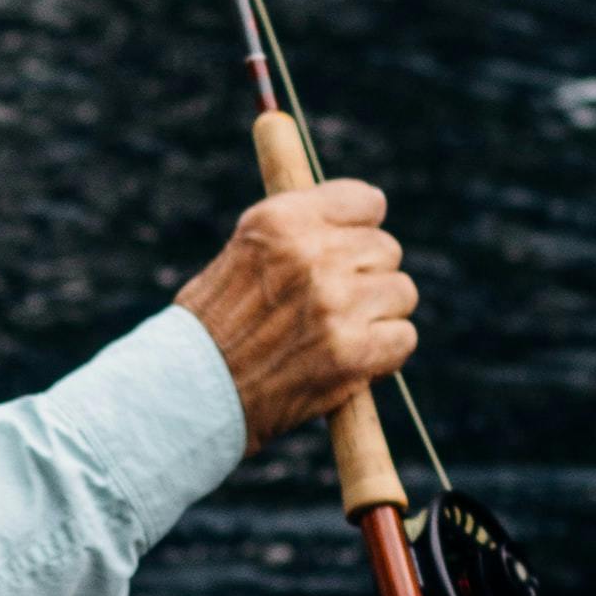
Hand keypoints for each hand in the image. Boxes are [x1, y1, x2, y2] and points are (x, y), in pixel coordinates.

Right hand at [176, 178, 416, 448]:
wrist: (191, 393)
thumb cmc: (215, 325)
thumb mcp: (244, 251)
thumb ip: (299, 229)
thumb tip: (361, 213)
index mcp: (282, 221)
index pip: (366, 201)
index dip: (360, 228)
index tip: (348, 249)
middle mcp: (311, 255)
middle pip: (387, 249)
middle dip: (367, 276)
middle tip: (333, 303)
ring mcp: (336, 304)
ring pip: (401, 292)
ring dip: (379, 314)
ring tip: (339, 332)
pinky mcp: (352, 352)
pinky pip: (403, 337)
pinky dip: (385, 352)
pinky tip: (350, 359)